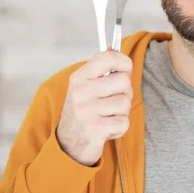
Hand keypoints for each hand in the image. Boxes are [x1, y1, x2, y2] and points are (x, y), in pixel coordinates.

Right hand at [56, 49, 132, 165]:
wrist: (68, 145)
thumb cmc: (83, 111)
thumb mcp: (85, 87)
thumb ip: (100, 70)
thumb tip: (114, 47)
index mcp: (79, 77)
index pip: (107, 57)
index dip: (124, 62)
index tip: (125, 69)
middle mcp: (81, 91)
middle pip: (124, 81)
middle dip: (125, 92)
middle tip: (113, 101)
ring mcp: (86, 110)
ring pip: (125, 103)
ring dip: (122, 112)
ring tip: (107, 116)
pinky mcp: (94, 129)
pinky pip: (124, 122)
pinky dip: (119, 128)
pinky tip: (106, 129)